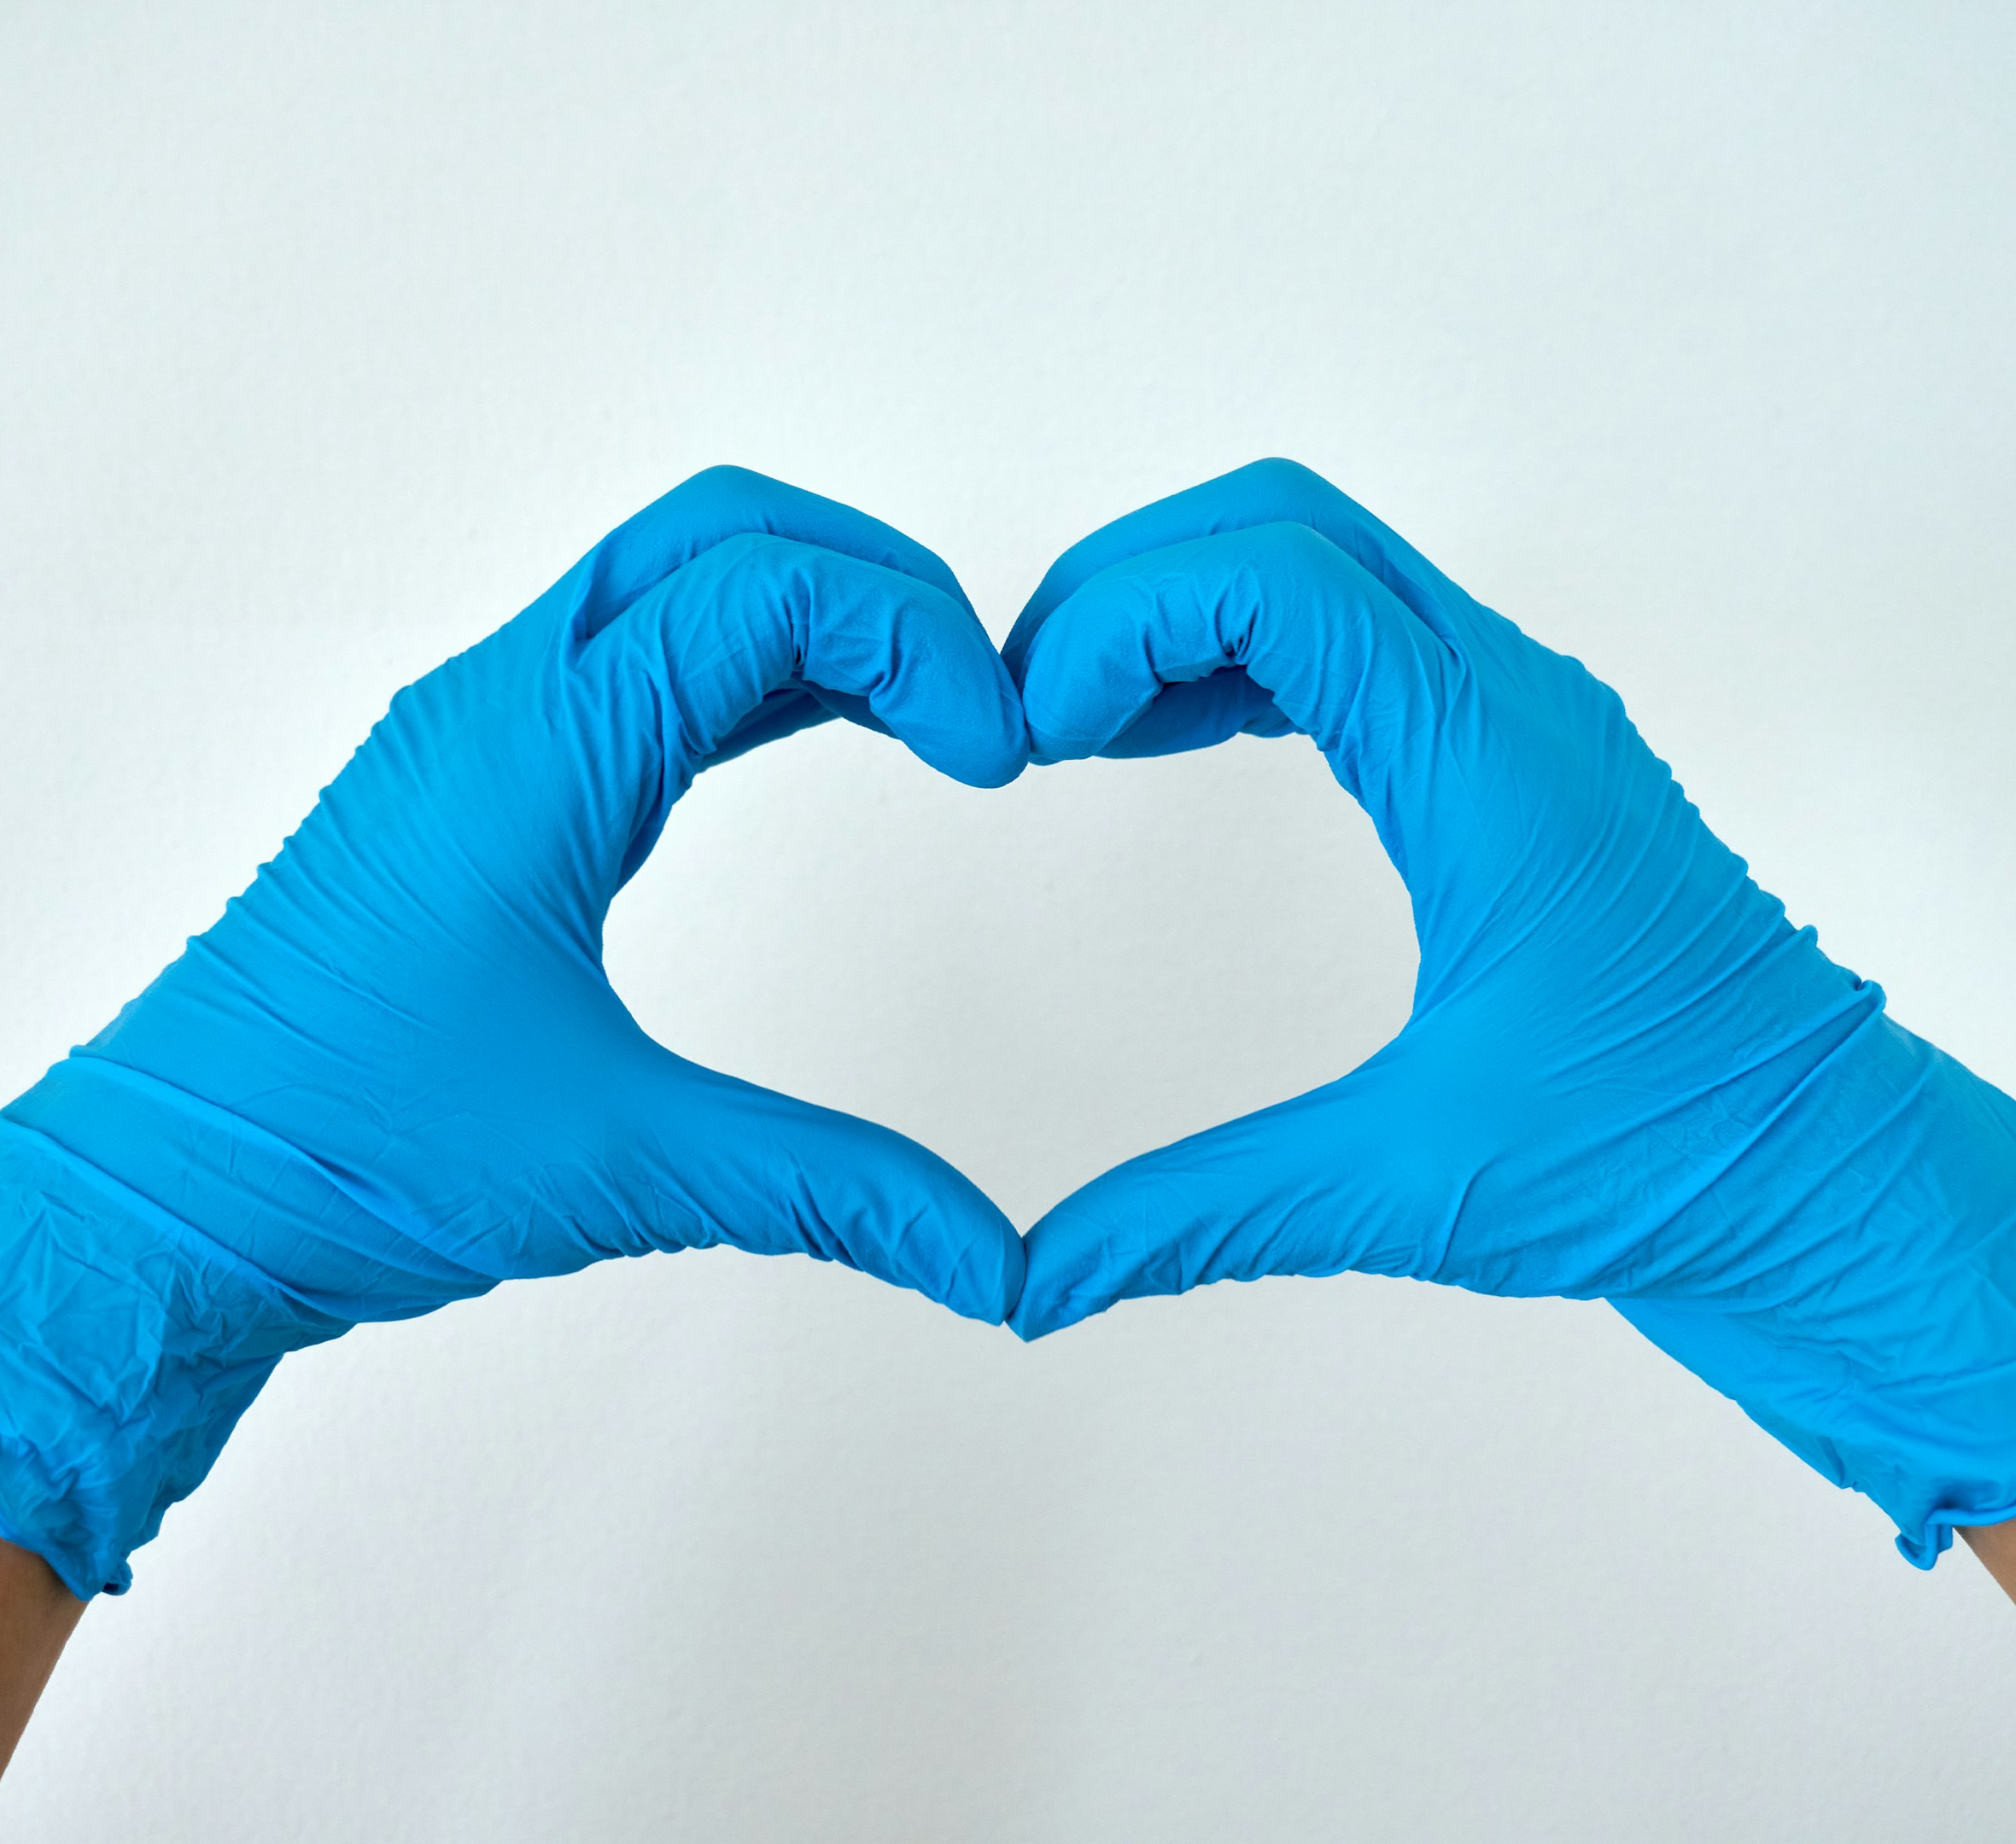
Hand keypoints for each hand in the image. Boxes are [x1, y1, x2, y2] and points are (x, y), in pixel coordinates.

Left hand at [0, 467, 1027, 1600]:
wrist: (171, 1194)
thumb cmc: (341, 1153)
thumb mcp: (623, 1165)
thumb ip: (834, 1194)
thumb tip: (994, 1259)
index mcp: (539, 752)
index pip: (768, 591)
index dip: (917, 643)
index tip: (997, 754)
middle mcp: (503, 703)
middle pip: (726, 530)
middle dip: (880, 585)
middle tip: (978, 695)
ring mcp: (481, 728)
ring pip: (675, 575)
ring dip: (813, 610)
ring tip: (926, 707)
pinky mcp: (476, 776)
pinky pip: (633, 654)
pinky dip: (747, 663)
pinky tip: (816, 727)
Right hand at [1004, 459, 2015, 1567]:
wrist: (1824, 1178)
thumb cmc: (1671, 1161)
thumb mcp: (1409, 1186)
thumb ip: (1201, 1214)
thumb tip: (1034, 1280)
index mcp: (1488, 768)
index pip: (1278, 578)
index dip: (1122, 619)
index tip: (1035, 732)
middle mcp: (1509, 703)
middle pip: (1285, 521)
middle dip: (1128, 585)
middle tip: (1027, 705)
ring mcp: (1517, 717)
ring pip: (1319, 560)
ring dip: (1178, 609)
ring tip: (1071, 721)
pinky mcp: (1510, 755)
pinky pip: (1352, 636)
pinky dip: (1236, 656)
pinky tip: (1164, 739)